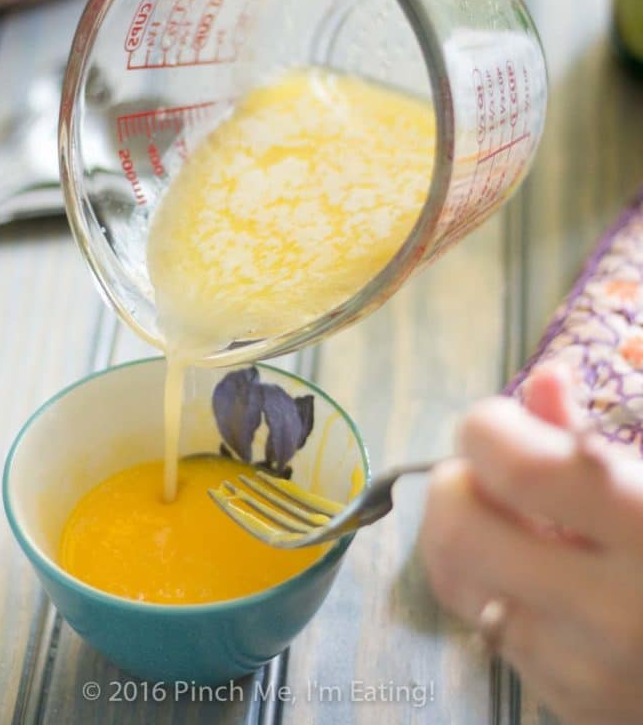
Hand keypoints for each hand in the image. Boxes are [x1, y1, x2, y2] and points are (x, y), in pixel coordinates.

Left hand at [419, 364, 642, 724]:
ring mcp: (588, 675)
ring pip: (461, 583)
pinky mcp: (575, 712)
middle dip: (455, 483)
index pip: (520, 471)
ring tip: (511, 518)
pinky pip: (493, 632)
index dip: (488, 429)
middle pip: (460, 532)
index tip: (502, 423)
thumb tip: (544, 378)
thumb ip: (597, 434)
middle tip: (487, 471)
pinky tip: (541, 576)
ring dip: (467, 535)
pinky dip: (497, 588)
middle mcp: (614, 613)